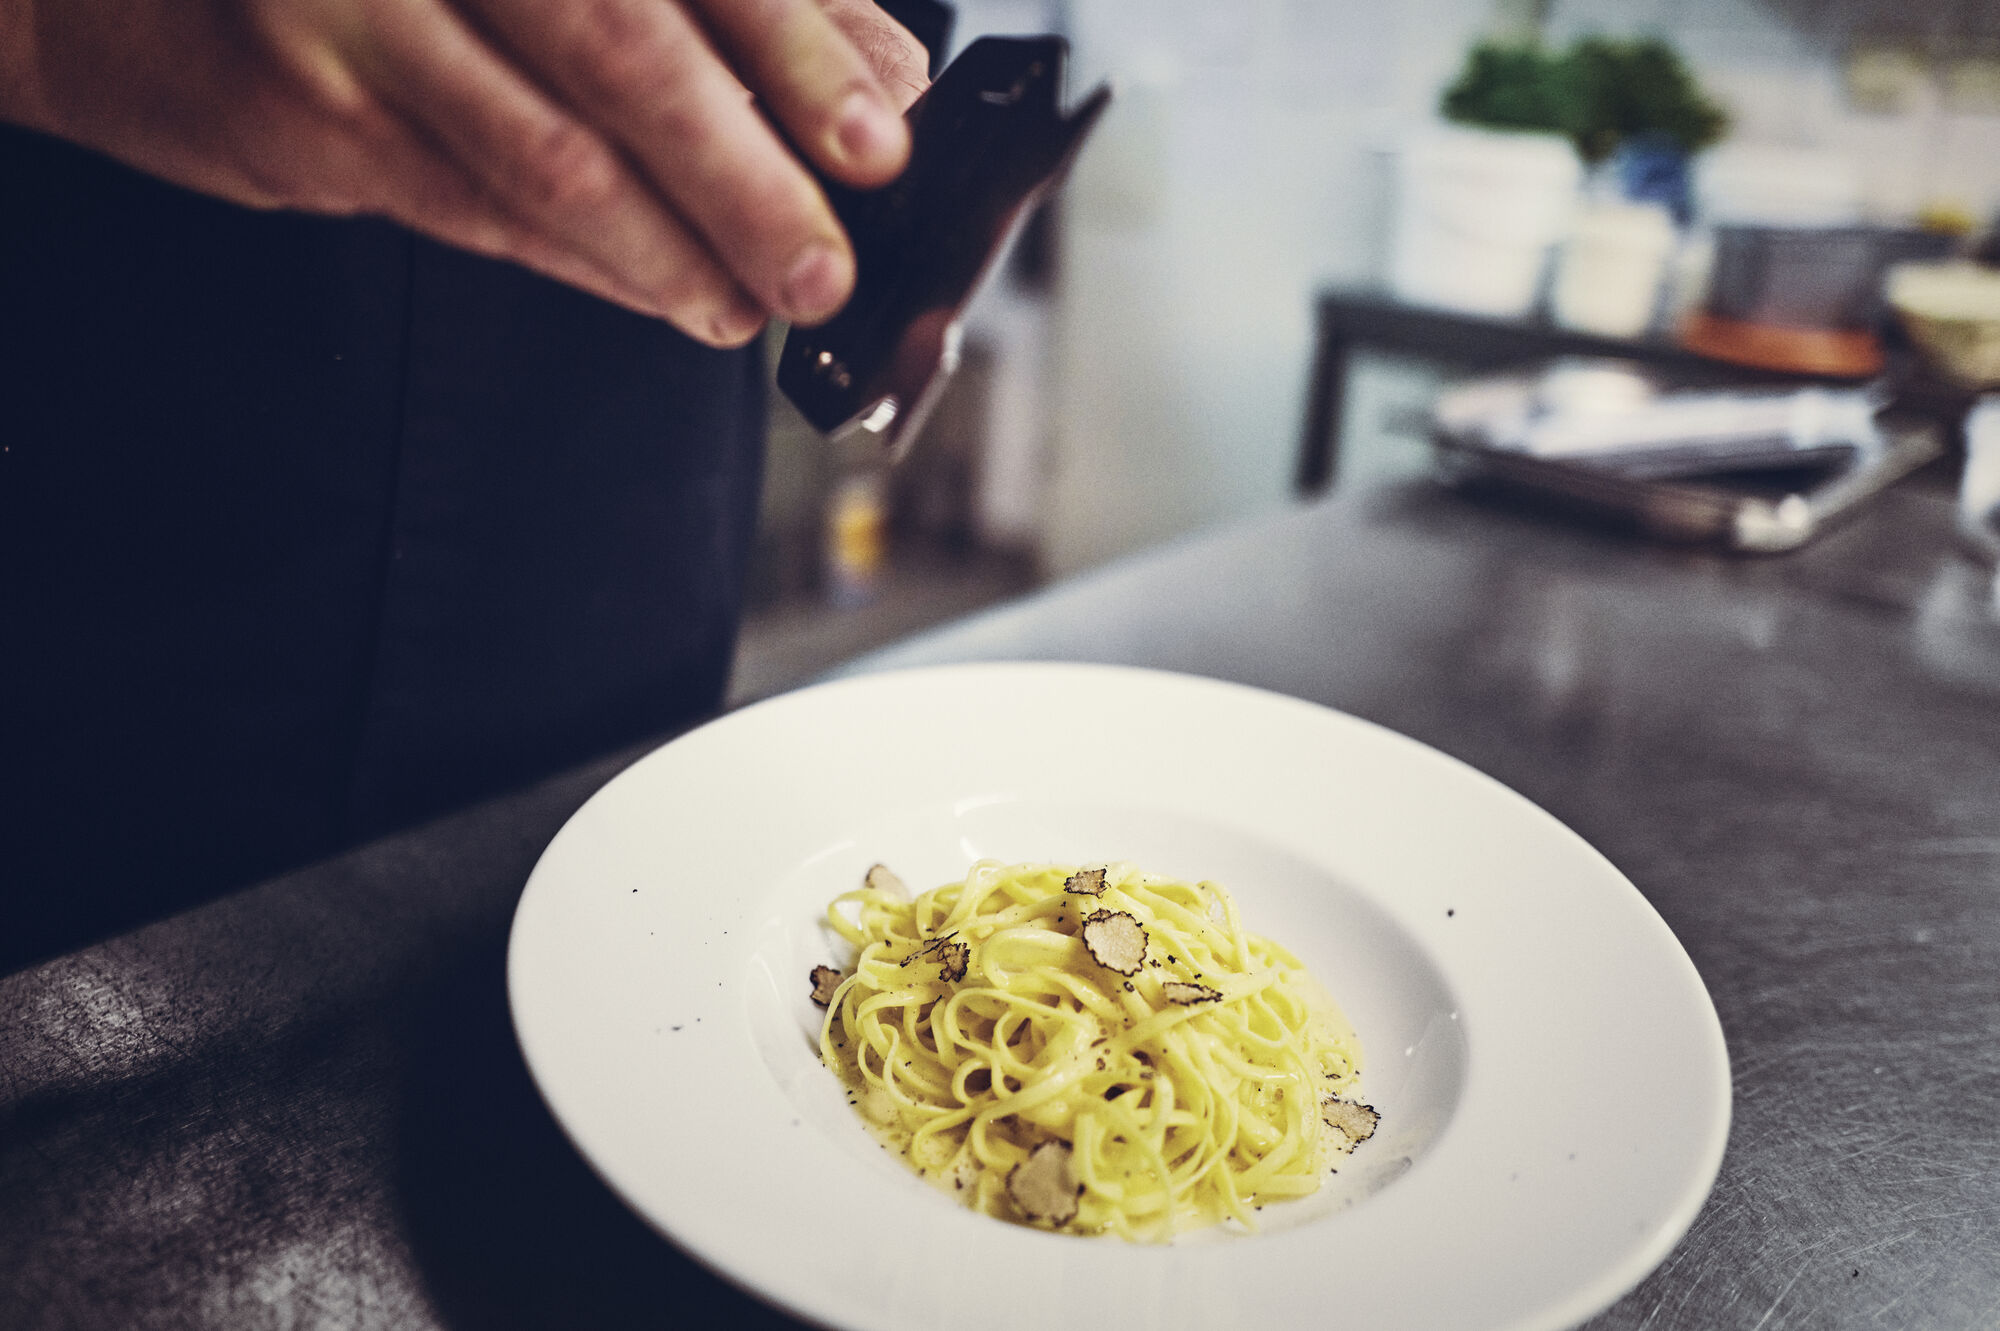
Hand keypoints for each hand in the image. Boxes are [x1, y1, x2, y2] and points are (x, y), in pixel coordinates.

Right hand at [0, 0, 928, 344]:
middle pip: (626, 52)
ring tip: (747, 304)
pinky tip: (658, 294)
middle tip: (820, 268)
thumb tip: (880, 71)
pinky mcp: (308, 108)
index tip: (875, 143)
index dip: (795, 50)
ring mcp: (362, 11)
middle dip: (745, 179)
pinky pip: (478, 211)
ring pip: (549, 155)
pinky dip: (584, 264)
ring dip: (670, 252)